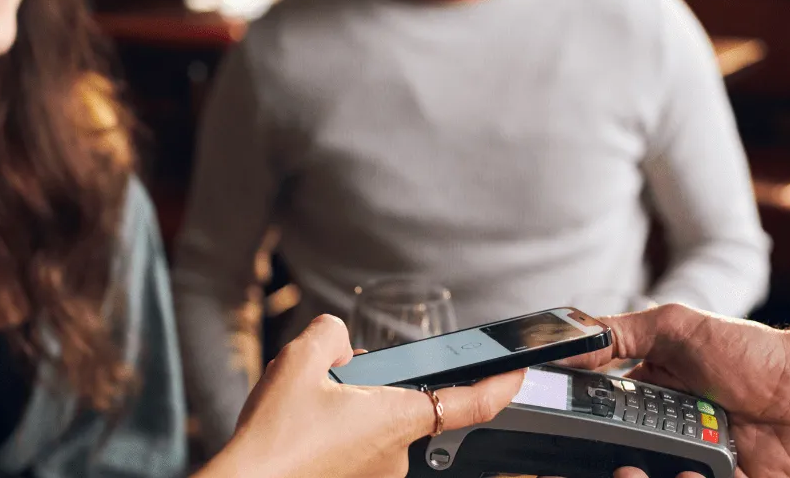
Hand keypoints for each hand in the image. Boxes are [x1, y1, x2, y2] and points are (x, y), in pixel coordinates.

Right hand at [201, 315, 525, 477]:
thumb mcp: (299, 362)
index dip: (500, 384)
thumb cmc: (273, 441)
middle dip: (368, 386)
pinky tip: (301, 437)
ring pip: (372, 427)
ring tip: (301, 416)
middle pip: (399, 403)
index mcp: (397, 419)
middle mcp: (396, 456)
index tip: (515, 372)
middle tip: (323, 383)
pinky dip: (333, 438)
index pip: (470, 402)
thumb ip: (331, 334)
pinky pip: (354, 452)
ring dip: (345, 414)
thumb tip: (339, 342)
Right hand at [558, 304, 789, 477]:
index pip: (595, 429)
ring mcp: (691, 469)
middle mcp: (664, 441)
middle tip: (620, 466)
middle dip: (613, 470)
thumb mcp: (673, 328)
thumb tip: (563, 342)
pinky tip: (690, 473)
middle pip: (619, 467)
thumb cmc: (751, 353)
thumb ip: (616, 334)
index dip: (575, 443)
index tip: (556, 450)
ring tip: (640, 473)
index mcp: (645, 406)